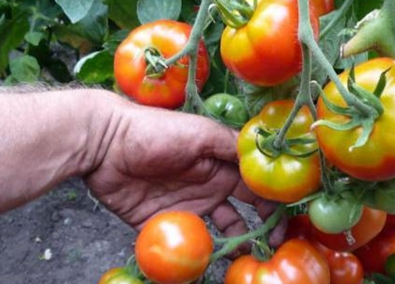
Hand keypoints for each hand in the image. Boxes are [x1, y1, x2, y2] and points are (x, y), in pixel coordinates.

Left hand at [84, 104, 285, 246]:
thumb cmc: (156, 132)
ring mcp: (186, 207)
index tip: (289, 223)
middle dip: (261, 229)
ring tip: (245, 259)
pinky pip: (184, 244)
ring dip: (233, 246)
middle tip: (272, 248)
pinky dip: (197, 255)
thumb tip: (266, 161)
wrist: (105, 144)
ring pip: (217, 232)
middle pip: (243, 213)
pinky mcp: (161, 224)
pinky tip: (206, 262)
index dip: (275, 203)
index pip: (256, 186)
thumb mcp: (201, 133)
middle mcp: (208, 187)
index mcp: (219, 165)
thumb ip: (233, 147)